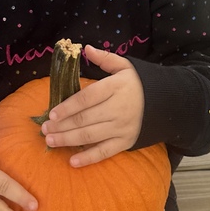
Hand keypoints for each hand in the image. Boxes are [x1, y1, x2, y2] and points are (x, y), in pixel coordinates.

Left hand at [42, 45, 143, 167]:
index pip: (87, 98)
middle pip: (85, 119)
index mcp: (115, 88)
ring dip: (68, 140)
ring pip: (90, 136)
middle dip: (62, 125)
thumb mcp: (124, 66)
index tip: (51, 114)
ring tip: (50, 141)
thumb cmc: (138, 84)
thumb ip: (104, 58)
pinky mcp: (125, 142)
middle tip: (44, 130)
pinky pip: (104, 152)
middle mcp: (118, 109)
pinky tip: (72, 162)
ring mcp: (122, 127)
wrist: (166, 104)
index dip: (67, 107)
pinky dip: (88, 158)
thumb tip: (85, 48)